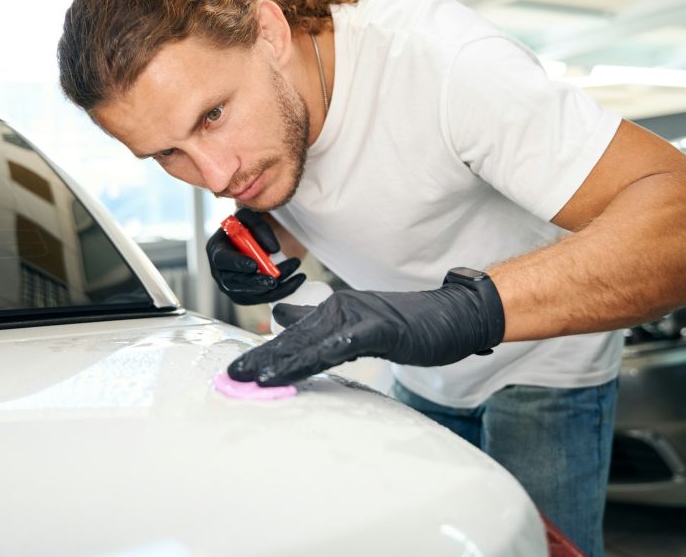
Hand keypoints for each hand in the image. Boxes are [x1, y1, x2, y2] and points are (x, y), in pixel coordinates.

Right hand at [206, 208, 305, 304]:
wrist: (253, 237)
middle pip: (235, 284)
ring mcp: (234, 287)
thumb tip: (273, 249)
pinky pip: (265, 297)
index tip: (253, 265)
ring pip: (253, 293)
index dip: (236, 264)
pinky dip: (284, 289)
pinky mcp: (248, 295)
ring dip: (276, 284)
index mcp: (217, 249)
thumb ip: (258, 227)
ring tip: (294, 267)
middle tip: (273, 280)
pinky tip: (298, 278)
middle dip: (256, 283)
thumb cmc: (247, 226)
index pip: (222, 260)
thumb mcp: (250, 216)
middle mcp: (221, 272)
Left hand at [227, 271, 505, 385]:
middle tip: (232, 376)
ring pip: (312, 341)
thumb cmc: (410, 323)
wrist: (453, 314)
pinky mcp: (378, 327)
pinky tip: (301, 365)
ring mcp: (358, 317)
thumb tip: (282, 316)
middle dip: (262, 358)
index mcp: (335, 311)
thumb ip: (322, 322)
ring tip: (254, 376)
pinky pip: (341, 345)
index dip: (265, 352)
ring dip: (281, 359)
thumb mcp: (360, 324)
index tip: (237, 370)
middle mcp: (341, 309)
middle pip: (294, 338)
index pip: (294, 335)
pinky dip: (317, 356)